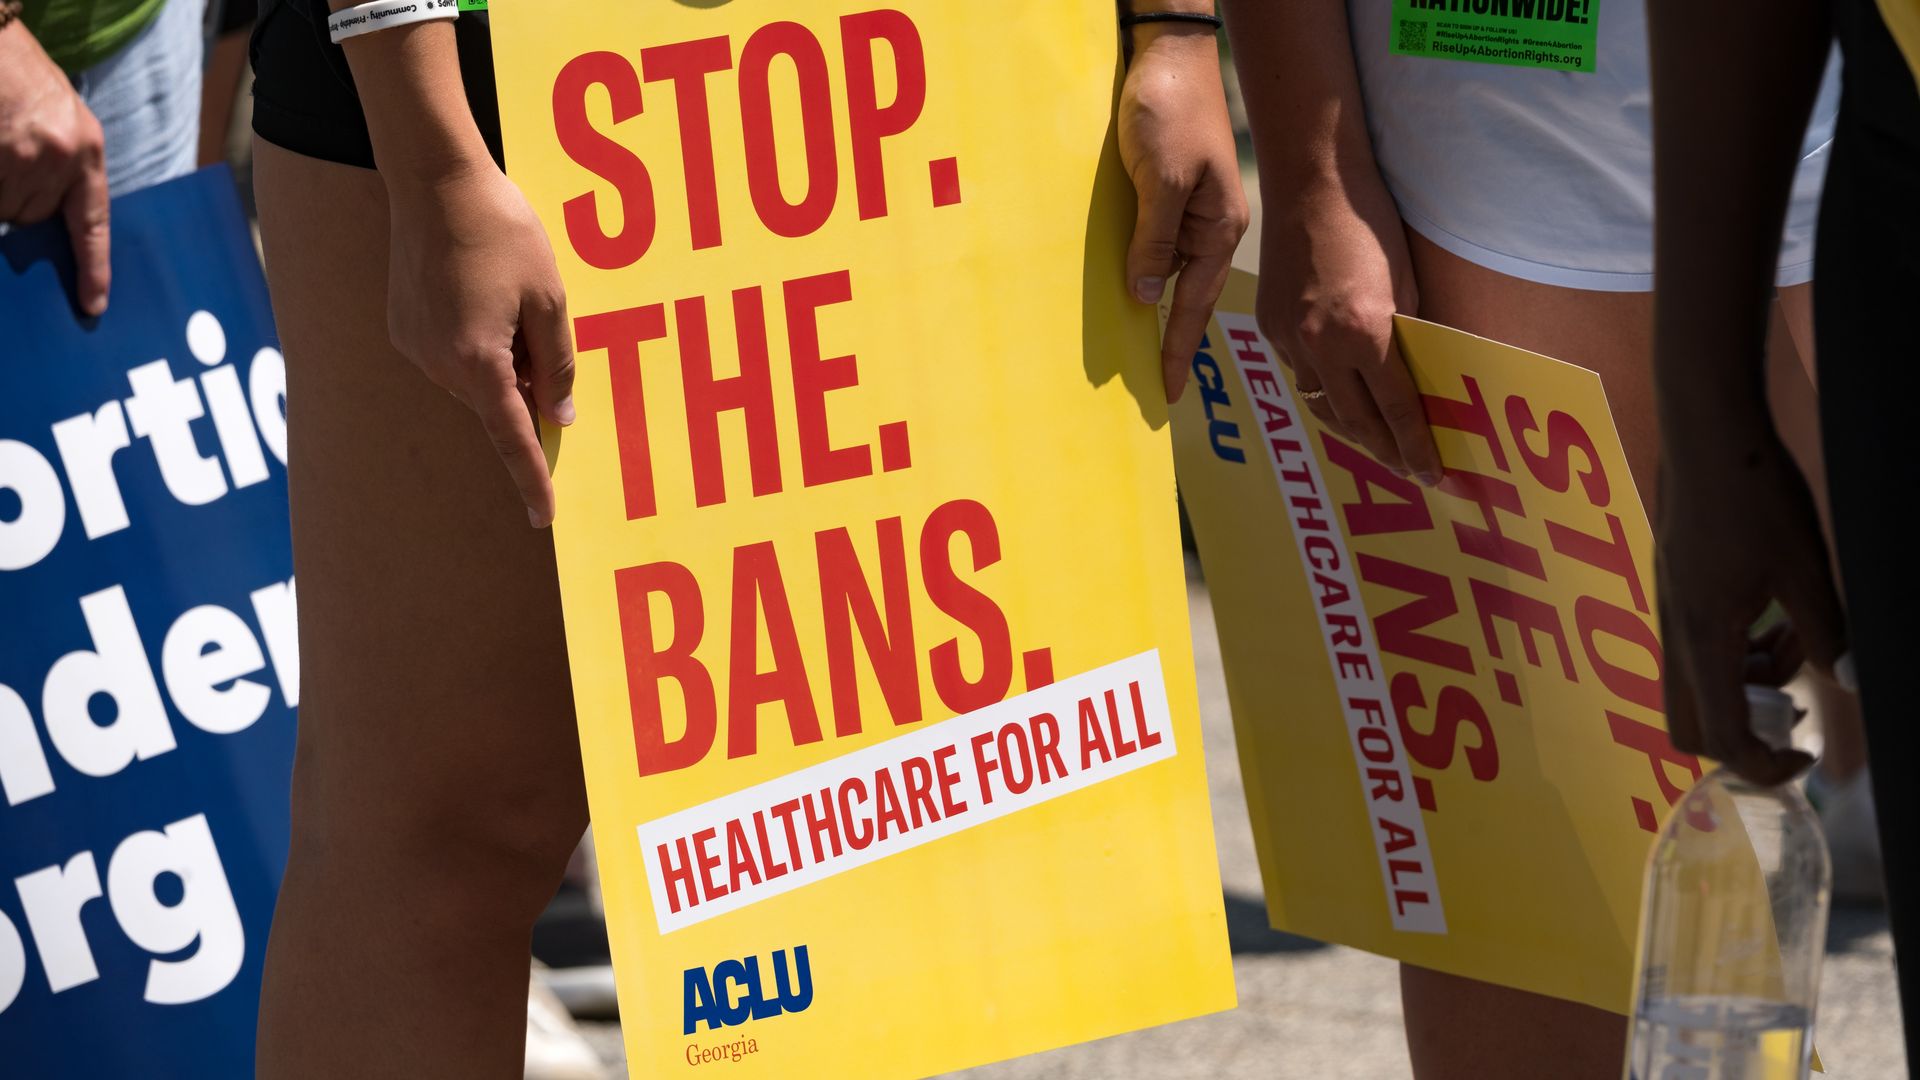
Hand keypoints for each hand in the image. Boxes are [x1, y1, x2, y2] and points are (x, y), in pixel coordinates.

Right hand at [0, 20, 110, 314]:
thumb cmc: (23, 77)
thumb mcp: (62, 122)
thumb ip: (61, 170)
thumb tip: (43, 220)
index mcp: (85, 150)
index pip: (93, 222)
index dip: (93, 267)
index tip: (92, 305)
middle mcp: (56, 157)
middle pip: (31, 219)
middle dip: (18, 204)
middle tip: (11, 165)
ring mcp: (16, 156)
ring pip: (4, 209)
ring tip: (2, 149)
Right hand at [385, 161, 574, 527]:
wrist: (434, 180)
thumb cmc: (502, 233)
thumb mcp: (550, 299)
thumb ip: (557, 364)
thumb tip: (557, 416)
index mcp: (478, 361)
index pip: (513, 439)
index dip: (534, 479)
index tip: (545, 517)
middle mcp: (438, 364)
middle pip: (497, 403)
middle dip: (527, 386)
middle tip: (538, 323)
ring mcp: (414, 347)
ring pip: (475, 379)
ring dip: (502, 361)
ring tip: (507, 295)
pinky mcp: (403, 328)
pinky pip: (451, 355)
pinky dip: (477, 343)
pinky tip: (481, 291)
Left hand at [1117, 24, 1248, 402]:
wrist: (1169, 52)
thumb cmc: (1171, 110)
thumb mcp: (1162, 180)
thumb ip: (1155, 240)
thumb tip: (1147, 295)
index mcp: (1218, 229)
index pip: (1195, 305)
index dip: (1179, 349)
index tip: (1168, 392)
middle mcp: (1209, 227)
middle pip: (1188, 296)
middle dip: (1172, 340)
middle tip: (1156, 388)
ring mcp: (1191, 210)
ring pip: (1169, 271)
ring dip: (1154, 306)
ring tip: (1137, 352)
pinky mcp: (1168, 192)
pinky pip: (1155, 244)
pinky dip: (1143, 270)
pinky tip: (1129, 288)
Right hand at [1254, 155, 1440, 483]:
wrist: (1311, 182)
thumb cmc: (1369, 222)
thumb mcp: (1406, 282)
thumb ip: (1409, 335)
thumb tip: (1420, 378)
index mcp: (1364, 332)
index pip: (1396, 410)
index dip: (1416, 447)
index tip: (1432, 473)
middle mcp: (1320, 345)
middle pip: (1354, 422)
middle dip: (1383, 452)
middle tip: (1407, 470)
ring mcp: (1288, 338)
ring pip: (1320, 404)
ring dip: (1350, 429)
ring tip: (1375, 444)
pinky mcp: (1269, 325)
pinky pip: (1299, 373)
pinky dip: (1323, 390)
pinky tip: (1340, 395)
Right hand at [1656, 437, 1845, 784]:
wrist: (1705, 436)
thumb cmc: (1753, 497)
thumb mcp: (1805, 569)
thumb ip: (1825, 632)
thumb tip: (1846, 680)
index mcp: (1703, 638)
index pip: (1720, 736)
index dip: (1763, 765)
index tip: (1807, 756)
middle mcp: (1675, 635)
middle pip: (1688, 726)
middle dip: (1742, 737)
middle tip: (1793, 719)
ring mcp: (1670, 614)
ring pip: (1698, 686)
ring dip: (1749, 685)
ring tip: (1799, 642)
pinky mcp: (1675, 594)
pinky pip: (1699, 649)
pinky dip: (1737, 655)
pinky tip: (1774, 618)